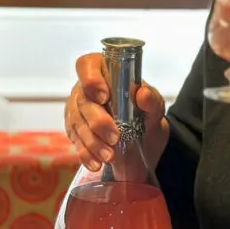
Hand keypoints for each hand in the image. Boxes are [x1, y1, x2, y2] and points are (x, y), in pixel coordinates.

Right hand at [64, 53, 167, 170]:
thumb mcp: (155, 108)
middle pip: (82, 100)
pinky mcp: (74, 131)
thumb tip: (142, 93)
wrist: (144, 140)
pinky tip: (97, 163)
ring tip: (110, 156)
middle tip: (115, 137)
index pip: (87, 65)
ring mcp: (76, 110)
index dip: (91, 79)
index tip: (104, 97)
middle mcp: (85, 88)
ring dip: (93, 142)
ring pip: (77, 123)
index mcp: (104, 72)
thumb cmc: (145, 115)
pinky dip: (86, 154)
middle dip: (97, 121)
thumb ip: (152, 99)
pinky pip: (75, 142)